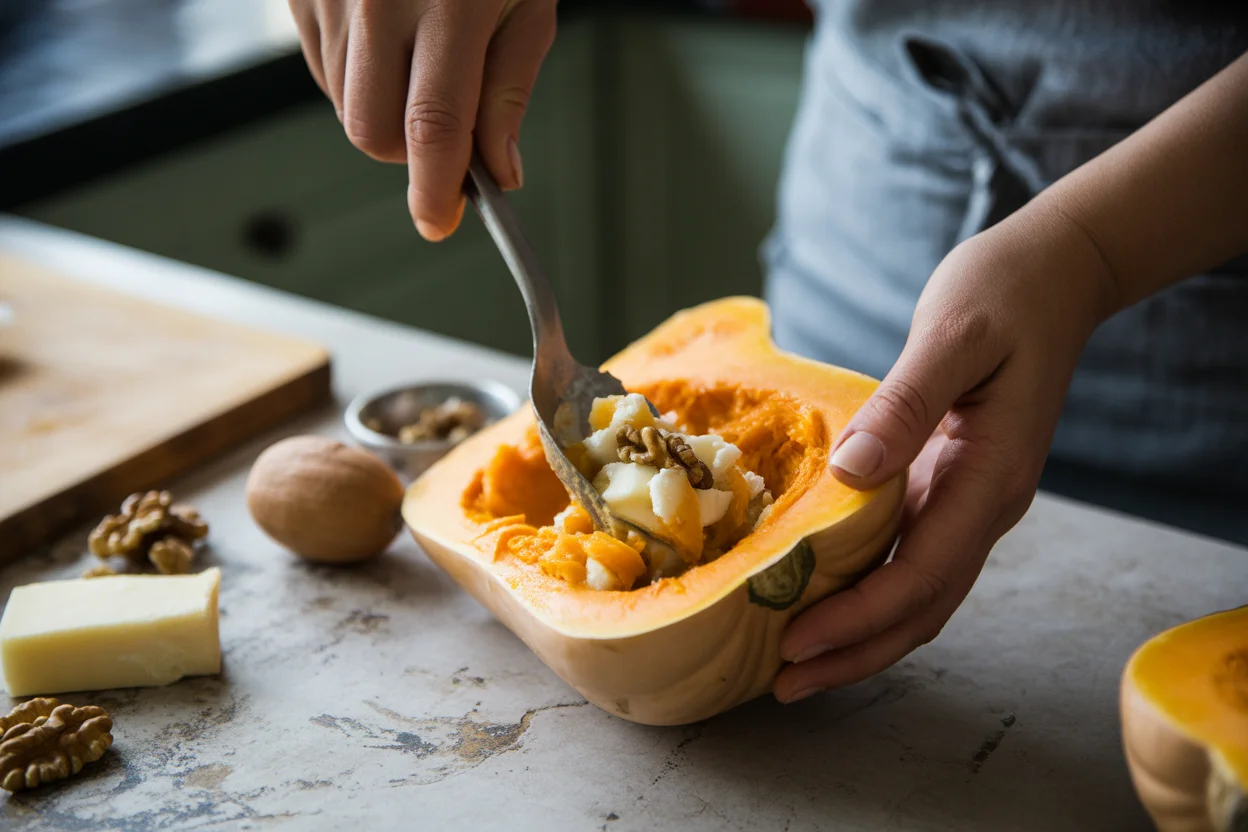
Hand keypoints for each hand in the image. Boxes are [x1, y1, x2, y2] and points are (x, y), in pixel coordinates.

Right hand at [288, 0, 556, 240]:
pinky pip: (322, 66)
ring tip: (421, 55)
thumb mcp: (526, 3)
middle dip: (408, 154)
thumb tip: (498, 170)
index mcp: (450, 3)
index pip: (432, 125)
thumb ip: (509, 91)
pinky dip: (358, 76)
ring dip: (386, 110)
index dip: (434, 189)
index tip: (440, 222)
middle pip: (371, 132)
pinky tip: (387, 38)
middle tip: (446, 131)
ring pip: (344, 104)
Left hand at [773, 203, 1118, 702]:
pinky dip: (871, 593)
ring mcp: (972, 500)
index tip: (796, 642)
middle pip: (922, 607)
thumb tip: (851, 471)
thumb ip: (906, 404)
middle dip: (855, 652)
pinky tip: (827, 600)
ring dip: (862, 635)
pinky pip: (913, 559)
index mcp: (989, 477)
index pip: (923, 574)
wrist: (1053, 276)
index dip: (859, 618)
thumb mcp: (952, 336)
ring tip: (797, 664)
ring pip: (920, 594)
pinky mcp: (952, 486)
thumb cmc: (1003, 294)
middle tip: (783, 683)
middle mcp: (985, 504)